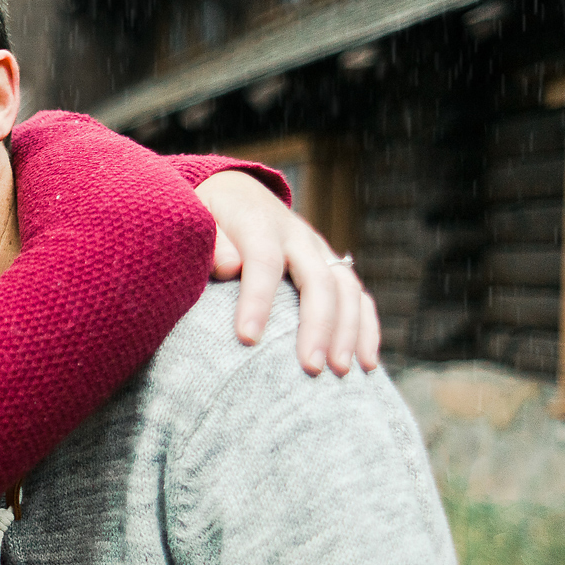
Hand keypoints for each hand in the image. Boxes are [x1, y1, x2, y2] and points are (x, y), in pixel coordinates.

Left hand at [194, 171, 379, 375]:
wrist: (236, 192)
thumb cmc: (208, 216)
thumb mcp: (197, 217)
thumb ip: (211, 244)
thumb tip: (229, 267)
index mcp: (259, 223)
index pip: (263, 261)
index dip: (257, 300)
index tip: (247, 339)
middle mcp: (297, 236)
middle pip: (317, 279)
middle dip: (317, 326)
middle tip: (309, 367)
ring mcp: (319, 250)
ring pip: (346, 289)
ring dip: (348, 332)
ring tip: (340, 372)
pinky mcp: (332, 265)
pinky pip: (358, 296)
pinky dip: (367, 329)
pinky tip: (367, 363)